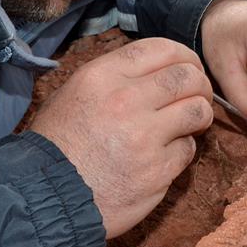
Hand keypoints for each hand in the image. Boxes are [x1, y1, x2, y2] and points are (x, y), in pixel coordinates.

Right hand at [30, 37, 213, 237]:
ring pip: (197, 110)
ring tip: (190, 124)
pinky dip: (183, 150)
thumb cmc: (57, 146)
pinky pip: (188, 149)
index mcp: (103, 76)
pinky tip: (166, 154)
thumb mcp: (71, 94)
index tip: (189, 68)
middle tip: (196, 96)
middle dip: (199, 85)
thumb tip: (151, 71)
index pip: (161, 49)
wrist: (47, 197)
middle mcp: (125, 100)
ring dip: (199, 115)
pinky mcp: (157, 170)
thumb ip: (112, 77)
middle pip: (187, 77)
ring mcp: (144, 136)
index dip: (184, 56)